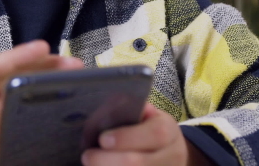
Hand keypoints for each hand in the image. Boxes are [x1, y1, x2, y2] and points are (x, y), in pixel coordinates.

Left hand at [81, 104, 210, 165]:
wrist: (172, 155)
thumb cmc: (147, 129)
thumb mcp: (146, 115)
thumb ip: (130, 108)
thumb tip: (105, 100)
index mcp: (168, 130)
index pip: (154, 134)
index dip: (127, 137)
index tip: (103, 139)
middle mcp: (172, 155)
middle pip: (139, 163)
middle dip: (108, 161)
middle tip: (87, 156)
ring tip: (89, 165)